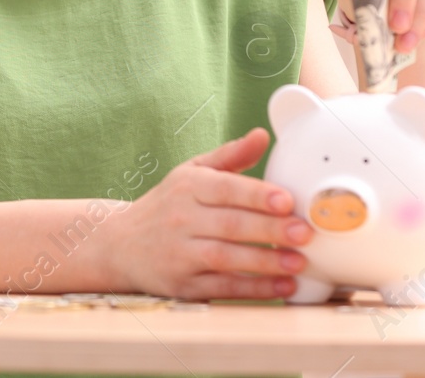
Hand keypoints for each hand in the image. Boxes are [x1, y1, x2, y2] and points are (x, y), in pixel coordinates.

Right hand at [94, 128, 312, 299]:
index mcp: (188, 187)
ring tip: (298, 263)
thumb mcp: (191, 172)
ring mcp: (179, 254)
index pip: (225, 188)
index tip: (287, 200)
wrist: (120, 245)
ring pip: (225, 258)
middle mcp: (181, 219)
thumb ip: (230, 155)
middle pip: (230, 224)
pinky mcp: (182, 286)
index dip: (257, 194)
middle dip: (270, 229)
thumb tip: (263, 135)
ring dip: (264, 263)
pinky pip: (221, 288)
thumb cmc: (168, 205)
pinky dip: (252, 289)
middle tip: (305, 232)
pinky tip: (282, 287)